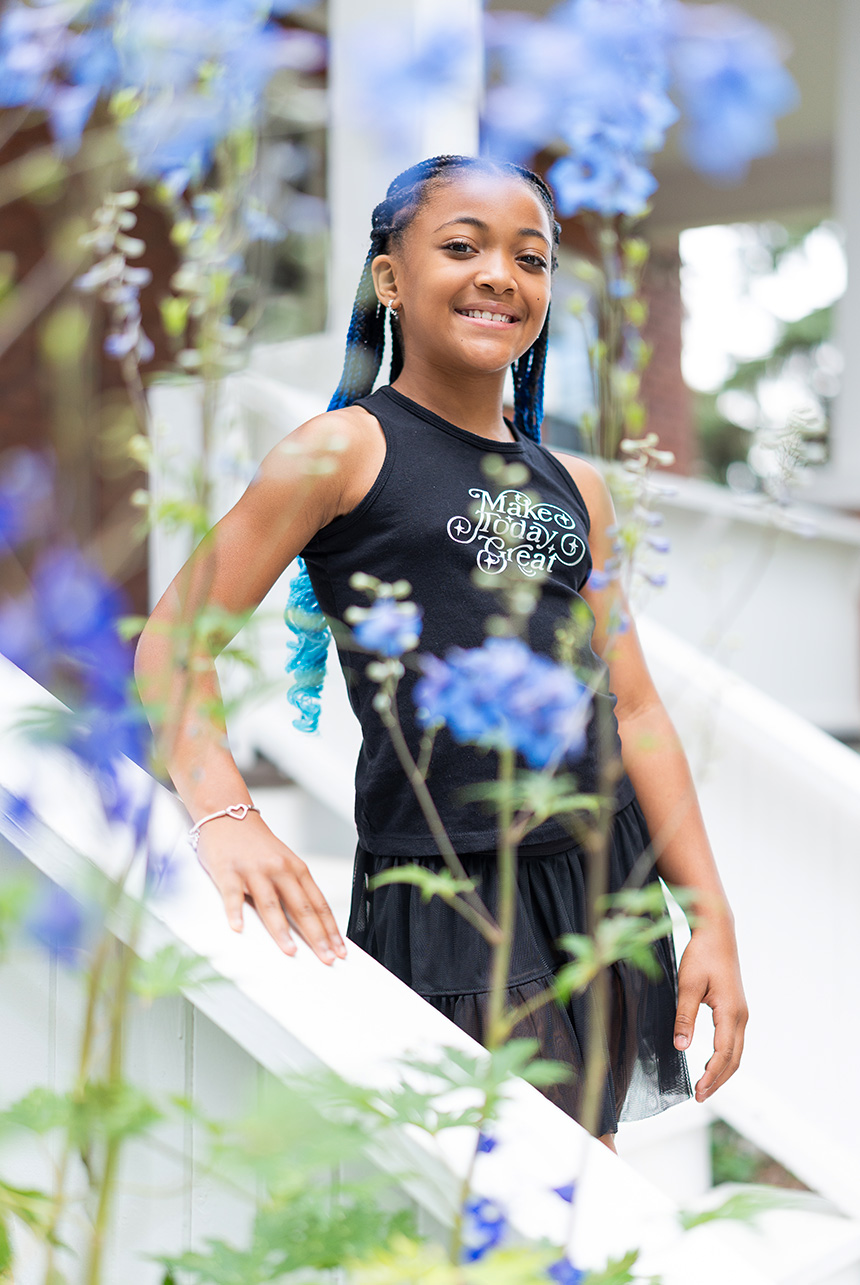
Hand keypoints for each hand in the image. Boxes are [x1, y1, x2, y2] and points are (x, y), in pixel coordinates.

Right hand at [196, 813, 346, 964]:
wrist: (229, 814)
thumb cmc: (257, 844)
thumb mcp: (283, 862)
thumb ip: (295, 888)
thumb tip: (310, 922)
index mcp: (296, 869)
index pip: (318, 904)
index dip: (330, 929)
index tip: (339, 949)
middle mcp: (279, 870)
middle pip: (301, 907)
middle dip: (316, 936)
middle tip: (326, 958)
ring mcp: (254, 871)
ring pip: (271, 904)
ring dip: (281, 930)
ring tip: (291, 951)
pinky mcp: (228, 872)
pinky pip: (233, 895)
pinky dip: (235, 912)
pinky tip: (239, 928)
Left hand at [673, 924, 747, 1102]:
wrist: (717, 933)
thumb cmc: (702, 955)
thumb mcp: (687, 985)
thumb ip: (684, 1017)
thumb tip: (681, 1047)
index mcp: (730, 1012)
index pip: (723, 1054)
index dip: (711, 1076)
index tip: (698, 1092)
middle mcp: (741, 1016)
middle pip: (734, 1059)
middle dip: (718, 1080)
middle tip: (700, 1097)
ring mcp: (741, 1013)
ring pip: (736, 1052)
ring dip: (722, 1071)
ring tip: (705, 1087)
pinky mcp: (736, 1009)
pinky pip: (734, 1041)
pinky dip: (725, 1058)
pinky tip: (711, 1064)